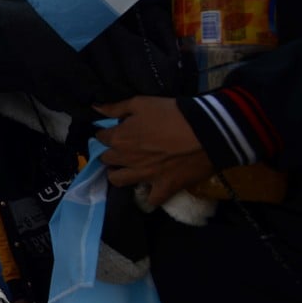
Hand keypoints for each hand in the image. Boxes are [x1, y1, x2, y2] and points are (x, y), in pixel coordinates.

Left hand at [95, 96, 215, 205]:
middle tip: (120, 151)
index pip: (101, 138)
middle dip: (110, 154)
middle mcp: (127, 159)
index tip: (112, 133)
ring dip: (118, 175)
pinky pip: (151, 200)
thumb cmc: (172, 113)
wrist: (206, 131)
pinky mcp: (164, 187)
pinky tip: (150, 190)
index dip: (106, 135)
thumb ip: (116, 107)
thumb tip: (95, 108)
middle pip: (107, 159)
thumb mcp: (141, 102)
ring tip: (126, 170)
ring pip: (119, 181)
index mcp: (120, 138)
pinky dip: (150, 197)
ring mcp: (144, 175)